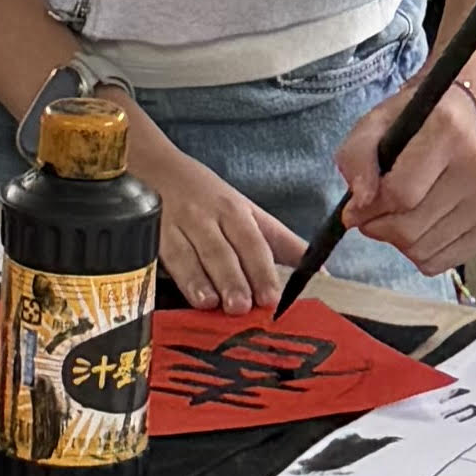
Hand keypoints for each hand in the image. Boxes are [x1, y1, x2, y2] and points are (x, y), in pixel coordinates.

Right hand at [131, 122, 295, 309]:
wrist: (157, 169)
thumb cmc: (210, 198)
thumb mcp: (249, 213)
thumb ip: (283, 244)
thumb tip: (324, 274)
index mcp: (234, 211)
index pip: (252, 241)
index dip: (261, 269)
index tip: (270, 296)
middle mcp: (206, 217)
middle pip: (221, 250)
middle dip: (232, 278)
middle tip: (242, 306)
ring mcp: (177, 225)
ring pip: (190, 255)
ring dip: (201, 281)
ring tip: (212, 304)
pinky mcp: (151, 236)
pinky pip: (162, 256)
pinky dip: (173, 276)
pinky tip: (180, 292)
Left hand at [343, 77, 475, 279]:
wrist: (466, 119)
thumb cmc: (414, 123)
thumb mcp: (375, 124)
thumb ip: (357, 159)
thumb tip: (358, 208)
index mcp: (446, 131)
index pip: (400, 193)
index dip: (368, 208)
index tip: (355, 207)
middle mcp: (475, 166)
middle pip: (411, 228)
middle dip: (379, 227)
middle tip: (372, 214)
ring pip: (424, 251)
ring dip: (398, 241)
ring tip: (399, 215)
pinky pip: (441, 263)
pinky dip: (420, 253)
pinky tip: (421, 225)